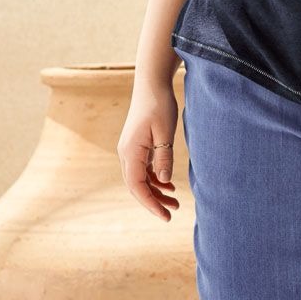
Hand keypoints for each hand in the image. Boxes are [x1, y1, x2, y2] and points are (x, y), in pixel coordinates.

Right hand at [116, 81, 181, 220]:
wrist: (151, 83)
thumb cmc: (159, 104)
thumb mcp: (165, 131)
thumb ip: (164, 156)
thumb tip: (164, 181)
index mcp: (131, 152)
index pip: (137, 186)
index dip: (150, 203)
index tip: (165, 216)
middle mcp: (126, 153)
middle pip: (137, 186)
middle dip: (153, 201)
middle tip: (172, 212)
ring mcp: (130, 149)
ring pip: (140, 178)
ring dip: (155, 191)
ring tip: (175, 202)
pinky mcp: (136, 145)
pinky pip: (143, 169)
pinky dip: (154, 178)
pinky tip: (168, 184)